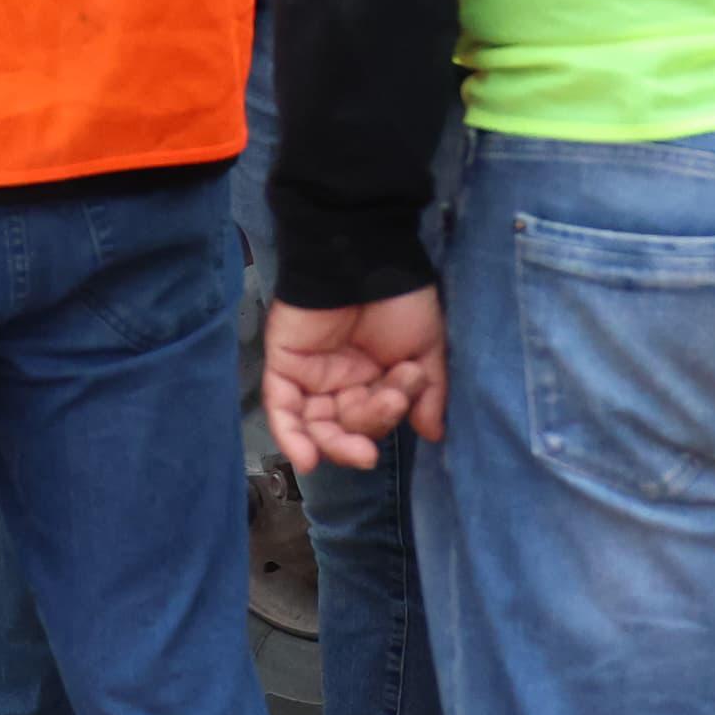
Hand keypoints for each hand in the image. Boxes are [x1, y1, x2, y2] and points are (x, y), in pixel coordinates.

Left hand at [264, 289, 446, 470]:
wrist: (363, 255)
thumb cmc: (399, 297)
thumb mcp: (425, 348)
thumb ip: (428, 393)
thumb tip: (433, 433)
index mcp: (375, 379)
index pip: (377, 417)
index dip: (392, 412)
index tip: (410, 383)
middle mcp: (341, 381)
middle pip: (347, 427)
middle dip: (369, 428)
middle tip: (390, 407)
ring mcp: (310, 374)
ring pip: (316, 426)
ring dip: (336, 444)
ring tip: (359, 451)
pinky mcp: (284, 363)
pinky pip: (281, 408)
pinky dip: (291, 436)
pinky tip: (308, 459)